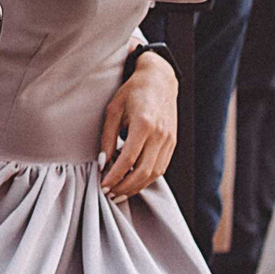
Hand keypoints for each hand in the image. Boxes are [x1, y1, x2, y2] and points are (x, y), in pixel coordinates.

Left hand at [98, 50, 177, 198]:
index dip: (115, 176)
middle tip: (109, 193)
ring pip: (154, 173)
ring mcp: (169, 140)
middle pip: (143, 171)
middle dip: (125, 187)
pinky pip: (161, 167)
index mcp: (144, 123)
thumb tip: (102, 162)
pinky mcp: (173, 143)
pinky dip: (147, 178)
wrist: (159, 80)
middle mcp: (160, 134)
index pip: (129, 159)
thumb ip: (108, 138)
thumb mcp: (114, 110)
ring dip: (136, 186)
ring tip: (119, 191)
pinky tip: (133, 181)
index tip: (102, 185)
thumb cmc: (133, 92)